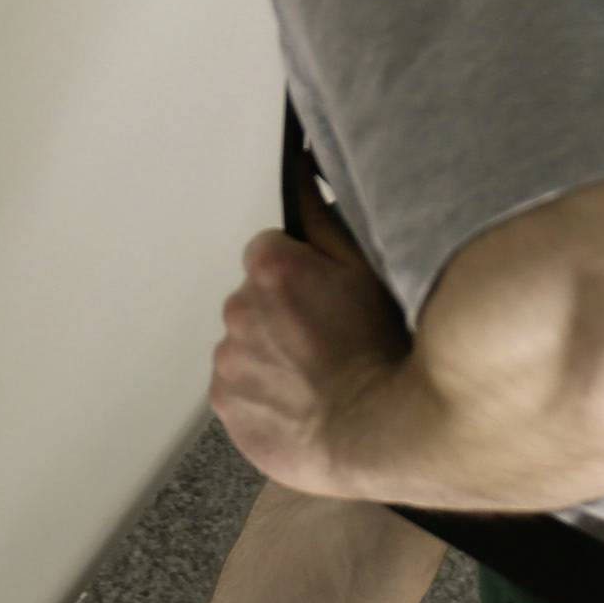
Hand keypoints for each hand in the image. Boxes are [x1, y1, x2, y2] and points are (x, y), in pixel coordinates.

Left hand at [209, 171, 412, 497]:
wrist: (372, 433)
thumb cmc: (380, 345)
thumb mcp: (369, 266)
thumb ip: (326, 218)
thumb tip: (299, 169)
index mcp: (269, 269)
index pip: (269, 251)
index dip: (299, 270)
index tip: (324, 294)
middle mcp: (236, 310)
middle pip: (254, 300)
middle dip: (282, 312)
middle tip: (327, 339)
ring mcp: (226, 360)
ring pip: (245, 344)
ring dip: (270, 353)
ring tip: (315, 376)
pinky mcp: (223, 404)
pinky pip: (237, 387)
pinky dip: (260, 391)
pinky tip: (298, 402)